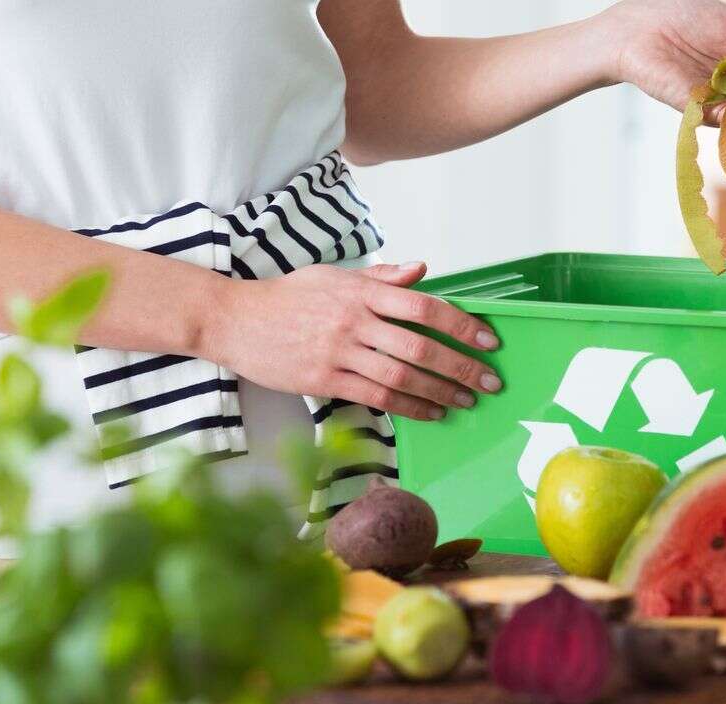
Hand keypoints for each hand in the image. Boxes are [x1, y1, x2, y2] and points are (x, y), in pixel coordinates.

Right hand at [204, 262, 501, 419]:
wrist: (236, 319)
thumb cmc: (286, 297)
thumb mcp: (334, 276)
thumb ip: (381, 277)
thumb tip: (422, 269)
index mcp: (361, 291)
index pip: (424, 305)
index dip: (461, 325)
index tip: (487, 340)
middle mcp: (355, 320)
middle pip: (420, 346)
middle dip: (461, 366)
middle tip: (489, 380)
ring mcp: (340, 352)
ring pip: (402, 376)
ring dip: (441, 391)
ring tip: (466, 400)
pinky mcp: (325, 379)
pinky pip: (376, 397)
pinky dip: (409, 406)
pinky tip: (430, 412)